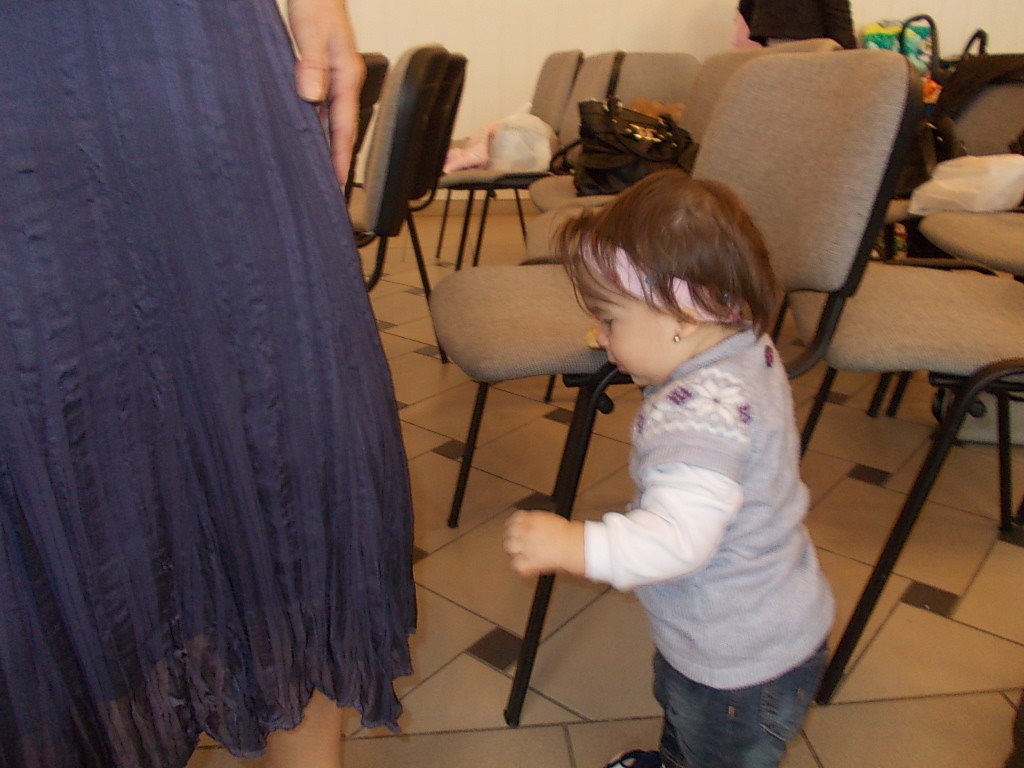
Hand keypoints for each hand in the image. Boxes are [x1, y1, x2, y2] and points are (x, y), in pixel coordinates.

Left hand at [287, 0, 364, 186]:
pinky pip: (321, 109)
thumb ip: (311, 63)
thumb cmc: (316, 2)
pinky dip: (315, 127)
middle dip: (337, 160)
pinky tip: (306, 138)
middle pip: (342, 130)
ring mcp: (333, 78)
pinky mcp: (322, 73)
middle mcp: (343, 82)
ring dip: (326, 147)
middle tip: (331, 189)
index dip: (340, 157)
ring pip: (331, 122)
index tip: (337, 182)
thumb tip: (311, 96)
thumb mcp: (311, 31)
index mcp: (345, 77)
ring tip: (320, 173)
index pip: (344, 127)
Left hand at [503, 510, 585, 577]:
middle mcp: (525, 532)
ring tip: (520, 554)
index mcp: (531, 519)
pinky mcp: (528, 561)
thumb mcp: (549, 520)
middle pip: (509, 533)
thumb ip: (536, 522)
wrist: (573, 546)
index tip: (513, 528)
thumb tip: (531, 525)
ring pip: (509, 548)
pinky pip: (517, 565)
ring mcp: (525, 547)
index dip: (512, 524)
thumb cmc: (568, 534)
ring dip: (513, 550)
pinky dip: (520, 567)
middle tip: (516, 542)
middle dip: (511, 537)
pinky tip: (525, 566)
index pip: (514, 519)